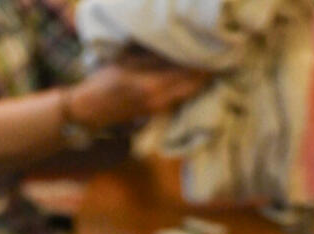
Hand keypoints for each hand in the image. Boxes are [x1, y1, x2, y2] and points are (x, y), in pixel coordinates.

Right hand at [65, 57, 206, 132]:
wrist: (90, 111)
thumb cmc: (104, 81)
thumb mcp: (127, 60)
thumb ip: (153, 55)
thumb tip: (178, 43)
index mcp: (151, 85)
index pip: (186, 72)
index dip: (204, 60)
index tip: (219, 46)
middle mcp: (159, 100)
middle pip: (192, 85)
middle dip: (207, 71)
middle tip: (223, 53)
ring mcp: (159, 108)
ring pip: (188, 92)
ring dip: (201, 79)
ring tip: (214, 63)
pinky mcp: (157, 112)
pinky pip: (180, 97)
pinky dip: (191, 86)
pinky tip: (197, 77)